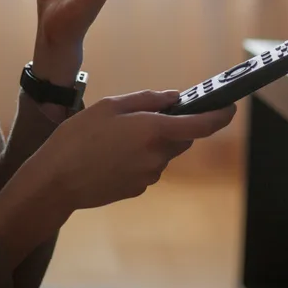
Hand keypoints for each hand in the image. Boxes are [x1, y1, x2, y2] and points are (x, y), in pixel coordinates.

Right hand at [28, 90, 235, 210]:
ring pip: (162, 153)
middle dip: (173, 126)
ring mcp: (148, 176)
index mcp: (152, 131)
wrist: (56, 181)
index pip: (201, 125)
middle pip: (181, 138)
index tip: (231, 107)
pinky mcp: (138, 189)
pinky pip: (148, 167)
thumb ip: (147, 100)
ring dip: (151, 142)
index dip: (220, 115)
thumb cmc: (78, 138)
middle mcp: (157, 156)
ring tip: (116, 137)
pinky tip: (111, 155)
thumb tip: (175, 98)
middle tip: (145, 116)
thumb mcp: (110, 106)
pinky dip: (138, 158)